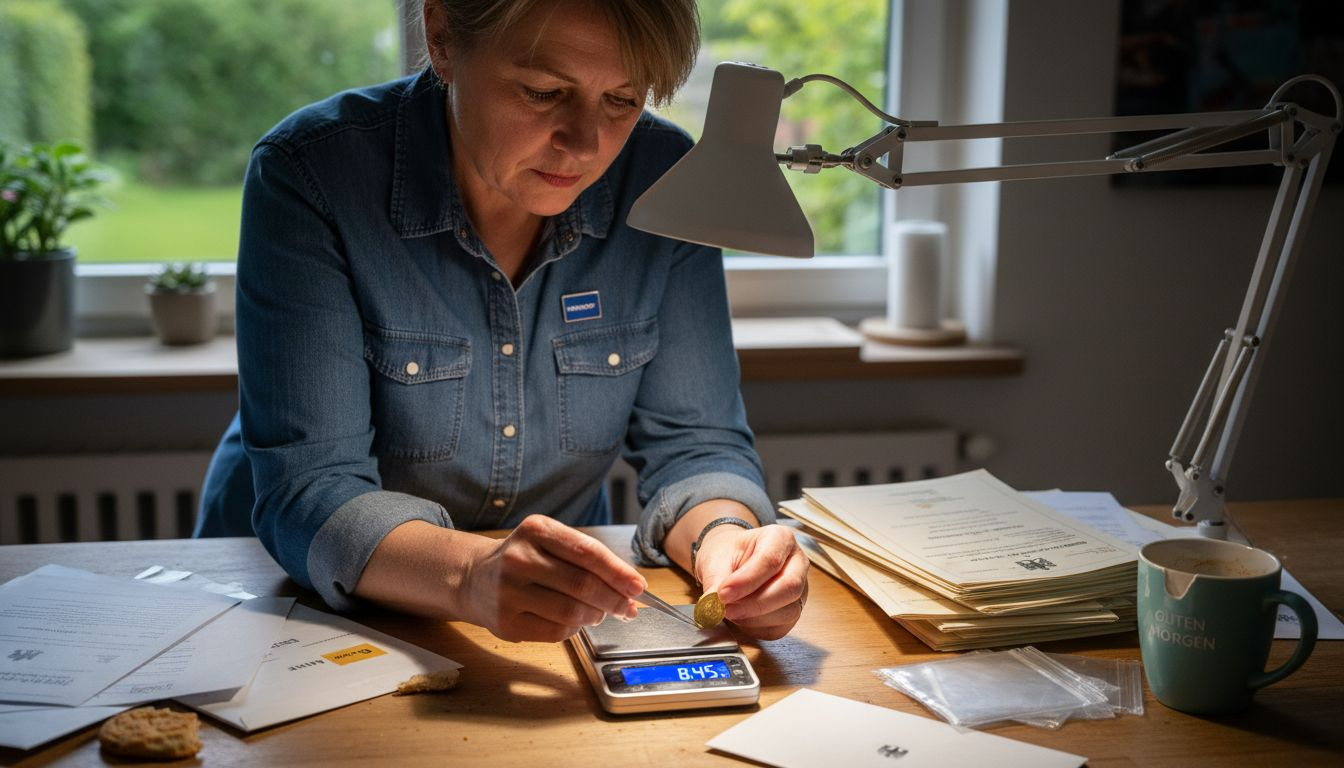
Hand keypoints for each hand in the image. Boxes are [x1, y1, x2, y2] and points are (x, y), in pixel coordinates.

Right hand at [461, 515, 644, 642]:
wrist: (475, 577)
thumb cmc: (525, 559)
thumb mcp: (550, 542)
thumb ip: (588, 559)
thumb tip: (631, 589)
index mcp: (536, 530)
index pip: (588, 552)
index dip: (618, 572)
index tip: (638, 586)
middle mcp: (519, 558)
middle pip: (582, 585)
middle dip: (614, 599)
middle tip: (628, 607)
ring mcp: (508, 592)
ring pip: (571, 612)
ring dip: (595, 616)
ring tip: (599, 613)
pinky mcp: (505, 622)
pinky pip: (555, 632)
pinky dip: (574, 629)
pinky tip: (575, 622)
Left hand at [694, 523, 808, 640]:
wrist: (730, 562)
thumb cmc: (728, 554)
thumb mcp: (716, 559)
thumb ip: (715, 581)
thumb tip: (712, 604)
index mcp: (780, 538)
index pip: (770, 560)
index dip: (746, 581)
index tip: (722, 593)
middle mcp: (796, 562)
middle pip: (788, 587)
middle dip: (753, 604)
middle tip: (724, 609)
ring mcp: (800, 589)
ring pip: (787, 612)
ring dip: (753, 617)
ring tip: (728, 611)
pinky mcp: (793, 611)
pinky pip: (779, 628)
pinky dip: (756, 628)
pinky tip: (740, 618)